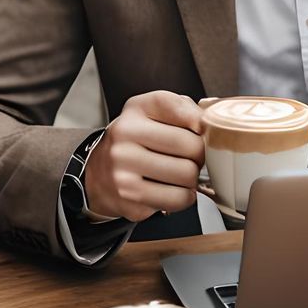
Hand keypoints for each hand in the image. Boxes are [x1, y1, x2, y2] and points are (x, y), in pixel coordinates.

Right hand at [83, 91, 203, 222]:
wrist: (100, 172)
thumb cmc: (136, 140)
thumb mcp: (153, 113)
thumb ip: (183, 109)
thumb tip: (206, 123)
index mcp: (136, 110)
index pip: (178, 108)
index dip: (198, 121)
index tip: (199, 130)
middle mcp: (124, 136)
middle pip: (191, 147)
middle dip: (200, 155)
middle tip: (191, 158)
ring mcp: (123, 168)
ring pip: (187, 176)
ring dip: (192, 179)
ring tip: (180, 175)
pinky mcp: (129, 197)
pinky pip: (177, 199)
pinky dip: (183, 197)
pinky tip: (173, 190)